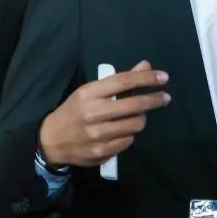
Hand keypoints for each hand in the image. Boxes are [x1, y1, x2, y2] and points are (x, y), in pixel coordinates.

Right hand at [39, 61, 170, 166]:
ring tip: (136, 116)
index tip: (163, 77)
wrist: (51, 140)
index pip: (123, 81)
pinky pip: (128, 141)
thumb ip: (118, 81)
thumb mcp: (90, 92)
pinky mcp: (101, 152)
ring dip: (140, 119)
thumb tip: (145, 66)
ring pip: (135, 125)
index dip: (146, 78)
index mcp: (89, 93)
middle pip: (134, 105)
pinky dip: (129, 134)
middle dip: (154, 100)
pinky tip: (122, 131)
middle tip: (165, 98)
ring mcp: (97, 134)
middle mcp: (93, 113)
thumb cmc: (74, 111)